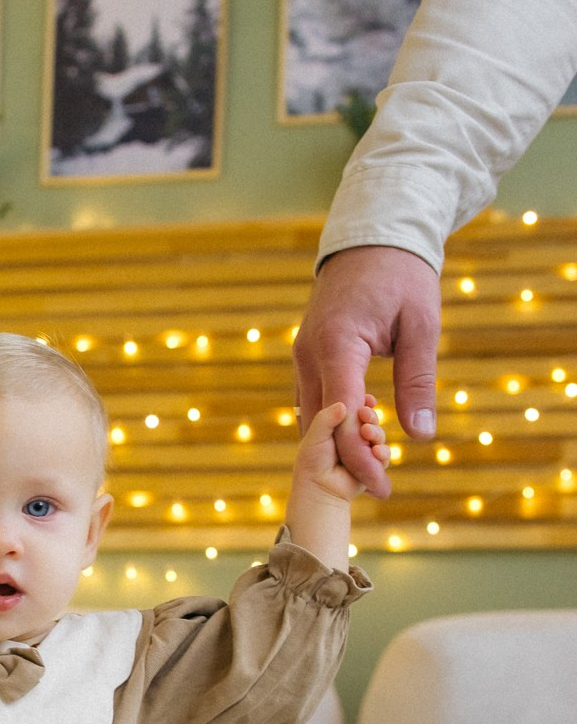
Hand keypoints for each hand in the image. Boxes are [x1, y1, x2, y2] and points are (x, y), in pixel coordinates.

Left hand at [292, 397, 389, 502]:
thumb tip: (343, 404)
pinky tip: (376, 451)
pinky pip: (384, 456)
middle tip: (365, 414)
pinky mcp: (372, 467)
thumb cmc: (313, 462)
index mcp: (338, 427)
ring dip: (377, 433)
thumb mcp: (315, 435)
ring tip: (367, 433)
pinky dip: (382, 453)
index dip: (363, 403)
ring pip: (379, 436)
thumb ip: (326, 418)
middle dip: (371, 416)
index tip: (368, 398)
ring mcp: (363, 452)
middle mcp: (352, 438)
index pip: (355, 410)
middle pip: (370, 420)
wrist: (319, 490)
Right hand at [294, 245, 441, 497]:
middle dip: (346, 459)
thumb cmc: (403, 276)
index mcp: (336, 343)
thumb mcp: (421, 326)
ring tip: (374, 465)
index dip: (359, 456)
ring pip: (311, 417)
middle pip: (318, 425)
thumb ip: (418, 381)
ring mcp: (302, 355)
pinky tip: (360, 437)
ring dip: (338, 444)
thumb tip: (420, 436)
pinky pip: (314, 401)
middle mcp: (308, 353)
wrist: (373, 238)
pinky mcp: (307, 356)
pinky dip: (332, 424)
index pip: (341, 415)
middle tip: (380, 484)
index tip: (381, 485)